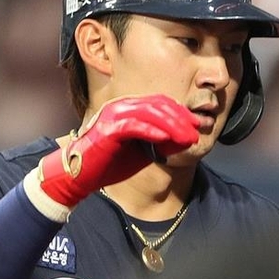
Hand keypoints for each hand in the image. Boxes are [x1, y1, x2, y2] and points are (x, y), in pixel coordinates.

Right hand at [38, 95, 199, 207]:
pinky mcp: (108, 129)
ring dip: (171, 125)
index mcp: (130, 108)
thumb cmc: (111, 163)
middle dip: (181, 118)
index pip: (161, 103)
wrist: (81, 175)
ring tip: (186, 137)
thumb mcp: (144, 152)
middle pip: (158, 104)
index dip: (182, 112)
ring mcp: (113, 115)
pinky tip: (165, 137)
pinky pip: (134, 125)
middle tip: (196, 132)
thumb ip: (163, 144)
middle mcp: (122, 106)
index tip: (197, 125)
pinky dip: (151, 130)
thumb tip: (186, 139)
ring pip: (149, 112)